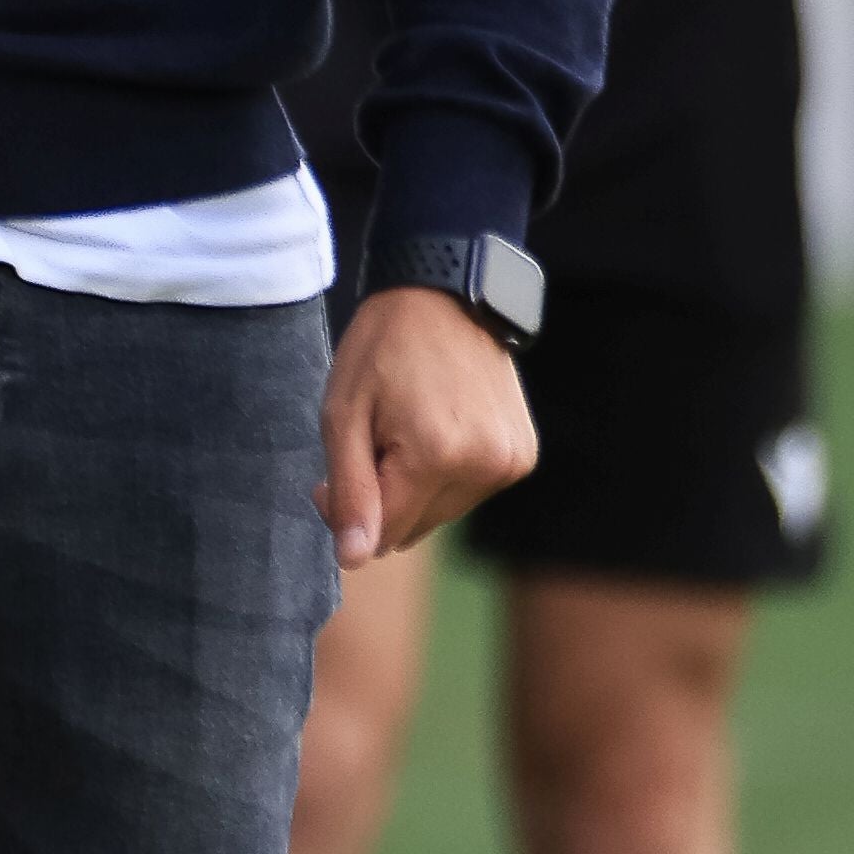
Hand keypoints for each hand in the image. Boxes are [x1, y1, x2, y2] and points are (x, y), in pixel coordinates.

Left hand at [319, 287, 535, 569]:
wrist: (445, 294)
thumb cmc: (383, 349)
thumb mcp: (344, 415)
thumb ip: (351, 492)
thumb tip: (355, 559)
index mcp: (436, 455)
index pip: (383, 532)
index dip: (348, 509)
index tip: (330, 476)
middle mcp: (484, 465)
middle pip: (412, 530)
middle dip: (383, 499)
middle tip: (370, 442)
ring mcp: (509, 462)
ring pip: (440, 516)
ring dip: (416, 488)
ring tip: (408, 427)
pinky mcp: (522, 456)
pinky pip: (469, 493)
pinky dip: (446, 474)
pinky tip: (440, 428)